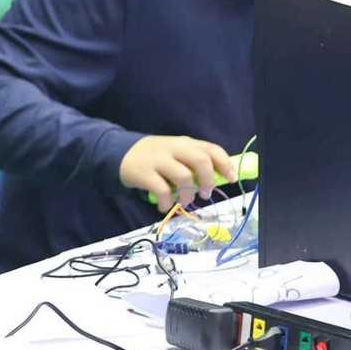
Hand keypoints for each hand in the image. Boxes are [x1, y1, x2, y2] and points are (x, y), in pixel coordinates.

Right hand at [118, 134, 236, 205]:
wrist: (118, 153)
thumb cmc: (154, 157)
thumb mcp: (175, 153)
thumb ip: (193, 162)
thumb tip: (218, 179)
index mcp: (184, 143)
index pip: (211, 149)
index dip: (225, 164)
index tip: (232, 178)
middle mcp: (173, 148)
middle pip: (200, 160)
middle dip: (208, 180)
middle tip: (205, 193)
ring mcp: (157, 159)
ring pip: (183, 176)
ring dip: (188, 195)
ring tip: (184, 202)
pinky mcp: (144, 172)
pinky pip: (162, 190)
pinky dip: (166, 202)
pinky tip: (164, 206)